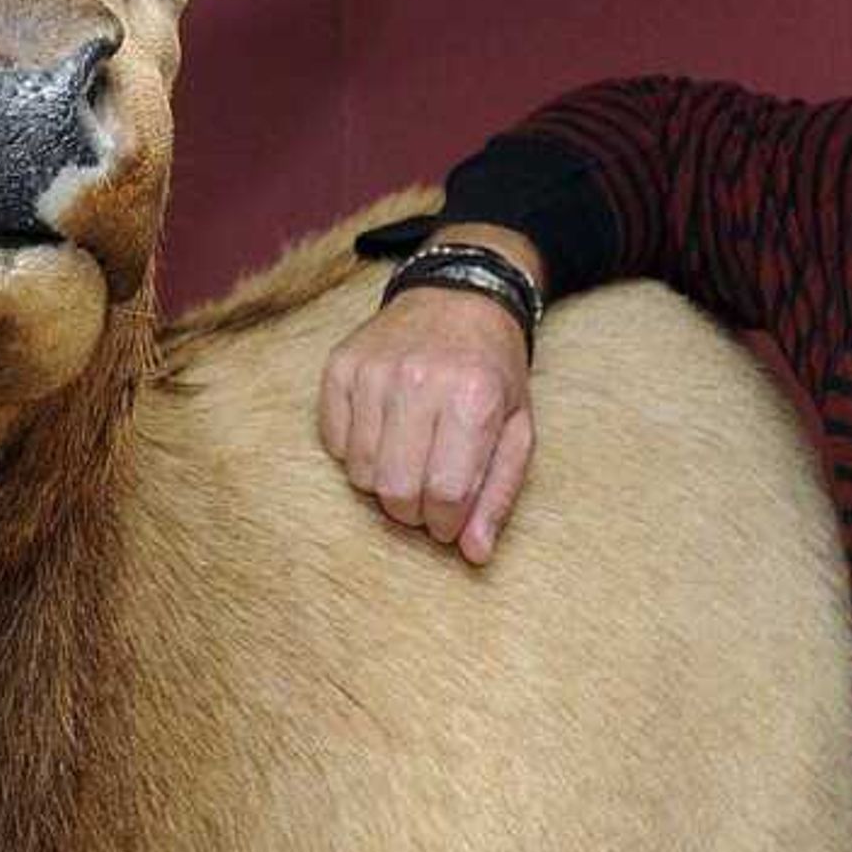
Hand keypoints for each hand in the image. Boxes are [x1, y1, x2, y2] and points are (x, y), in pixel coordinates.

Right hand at [317, 282, 535, 563]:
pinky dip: (355, 454)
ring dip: (383, 483)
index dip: (447, 523)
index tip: (451, 520)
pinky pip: (334, 443)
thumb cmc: (493, 373)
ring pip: (360, 472)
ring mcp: (374, 370)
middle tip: (428, 496)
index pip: (445, 493)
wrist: (459, 296)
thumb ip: (498, 493)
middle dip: (412, 511)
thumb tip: (474, 554)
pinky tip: (383, 434)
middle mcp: (420, 379)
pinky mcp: (341, 366)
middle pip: (397, 489)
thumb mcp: (517, 429)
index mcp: (473, 397)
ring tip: (408, 460)